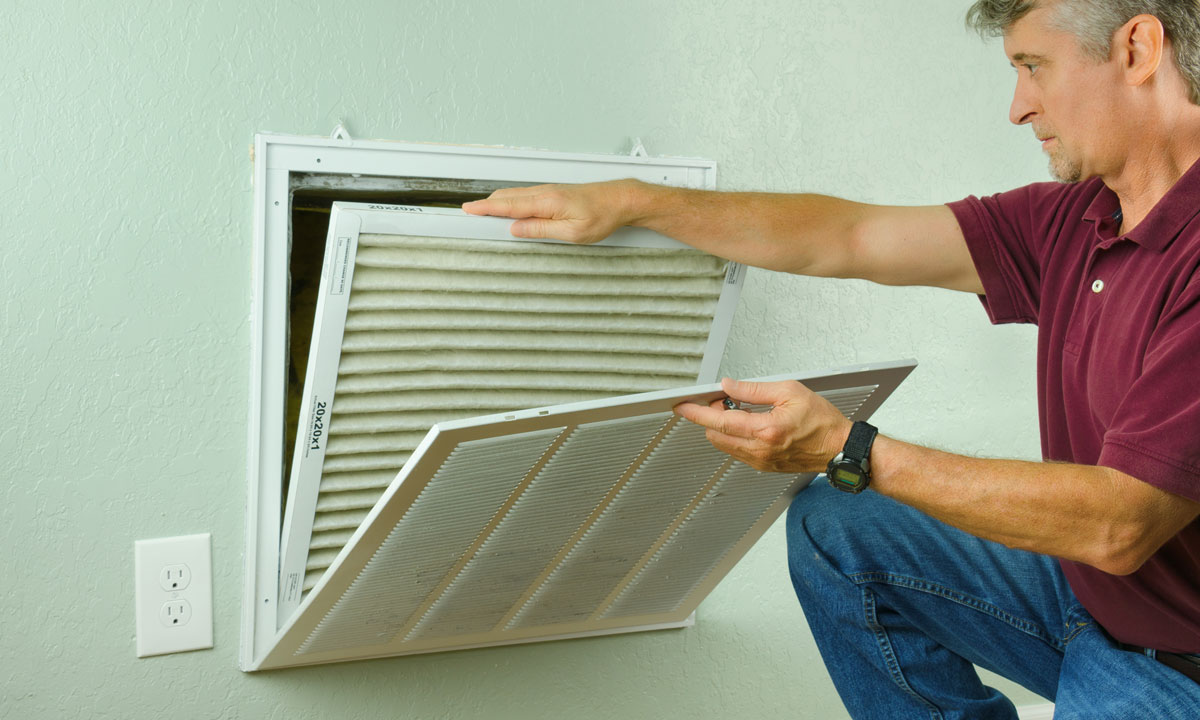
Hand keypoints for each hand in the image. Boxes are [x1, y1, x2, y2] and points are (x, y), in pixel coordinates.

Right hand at [461, 179, 641, 243]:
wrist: (621, 200)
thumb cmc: (603, 216)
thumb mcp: (572, 233)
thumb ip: (541, 230)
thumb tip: (516, 229)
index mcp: (546, 201)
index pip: (508, 205)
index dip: (485, 208)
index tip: (467, 210)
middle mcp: (545, 192)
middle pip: (507, 197)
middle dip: (485, 205)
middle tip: (468, 214)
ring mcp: (549, 191)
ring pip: (516, 195)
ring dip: (498, 203)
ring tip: (483, 213)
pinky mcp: (554, 193)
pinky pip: (526, 196)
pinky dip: (511, 201)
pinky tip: (509, 209)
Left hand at [673, 378, 851, 472]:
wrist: (839, 449)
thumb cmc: (823, 422)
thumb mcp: (789, 392)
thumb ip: (754, 389)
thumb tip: (729, 386)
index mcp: (765, 430)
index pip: (719, 421)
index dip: (696, 412)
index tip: (682, 406)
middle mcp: (759, 450)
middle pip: (716, 435)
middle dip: (712, 416)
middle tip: (722, 398)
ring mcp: (760, 461)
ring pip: (725, 445)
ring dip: (723, 427)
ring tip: (739, 409)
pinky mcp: (764, 466)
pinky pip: (738, 451)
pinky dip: (735, 436)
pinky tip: (748, 424)